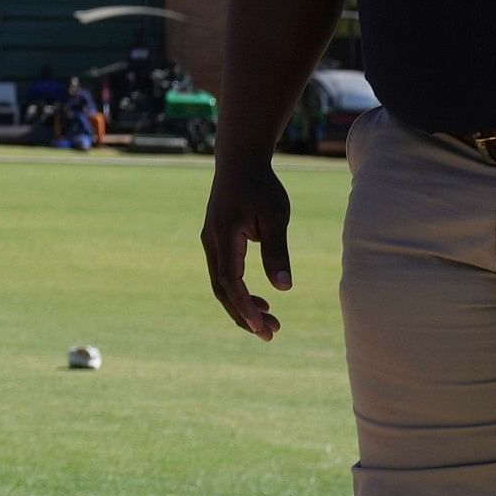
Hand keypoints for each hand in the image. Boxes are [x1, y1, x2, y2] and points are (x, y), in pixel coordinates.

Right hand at [198, 151, 290, 339]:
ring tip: (269, 321)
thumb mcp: (276, 218)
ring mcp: (211, 242)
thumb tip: (283, 289)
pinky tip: (259, 298)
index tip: (262, 329)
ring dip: (241, 305)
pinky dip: (238, 290)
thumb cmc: (261, 187)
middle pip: (221, 289)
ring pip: (220, 283)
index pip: (230, 283)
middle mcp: (211, 243)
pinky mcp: (216, 240)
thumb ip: (277, 253)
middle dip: (244, 314)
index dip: (244, 308)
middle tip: (270, 334)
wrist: (239, 161)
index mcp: (223, 238)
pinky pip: (223, 273)